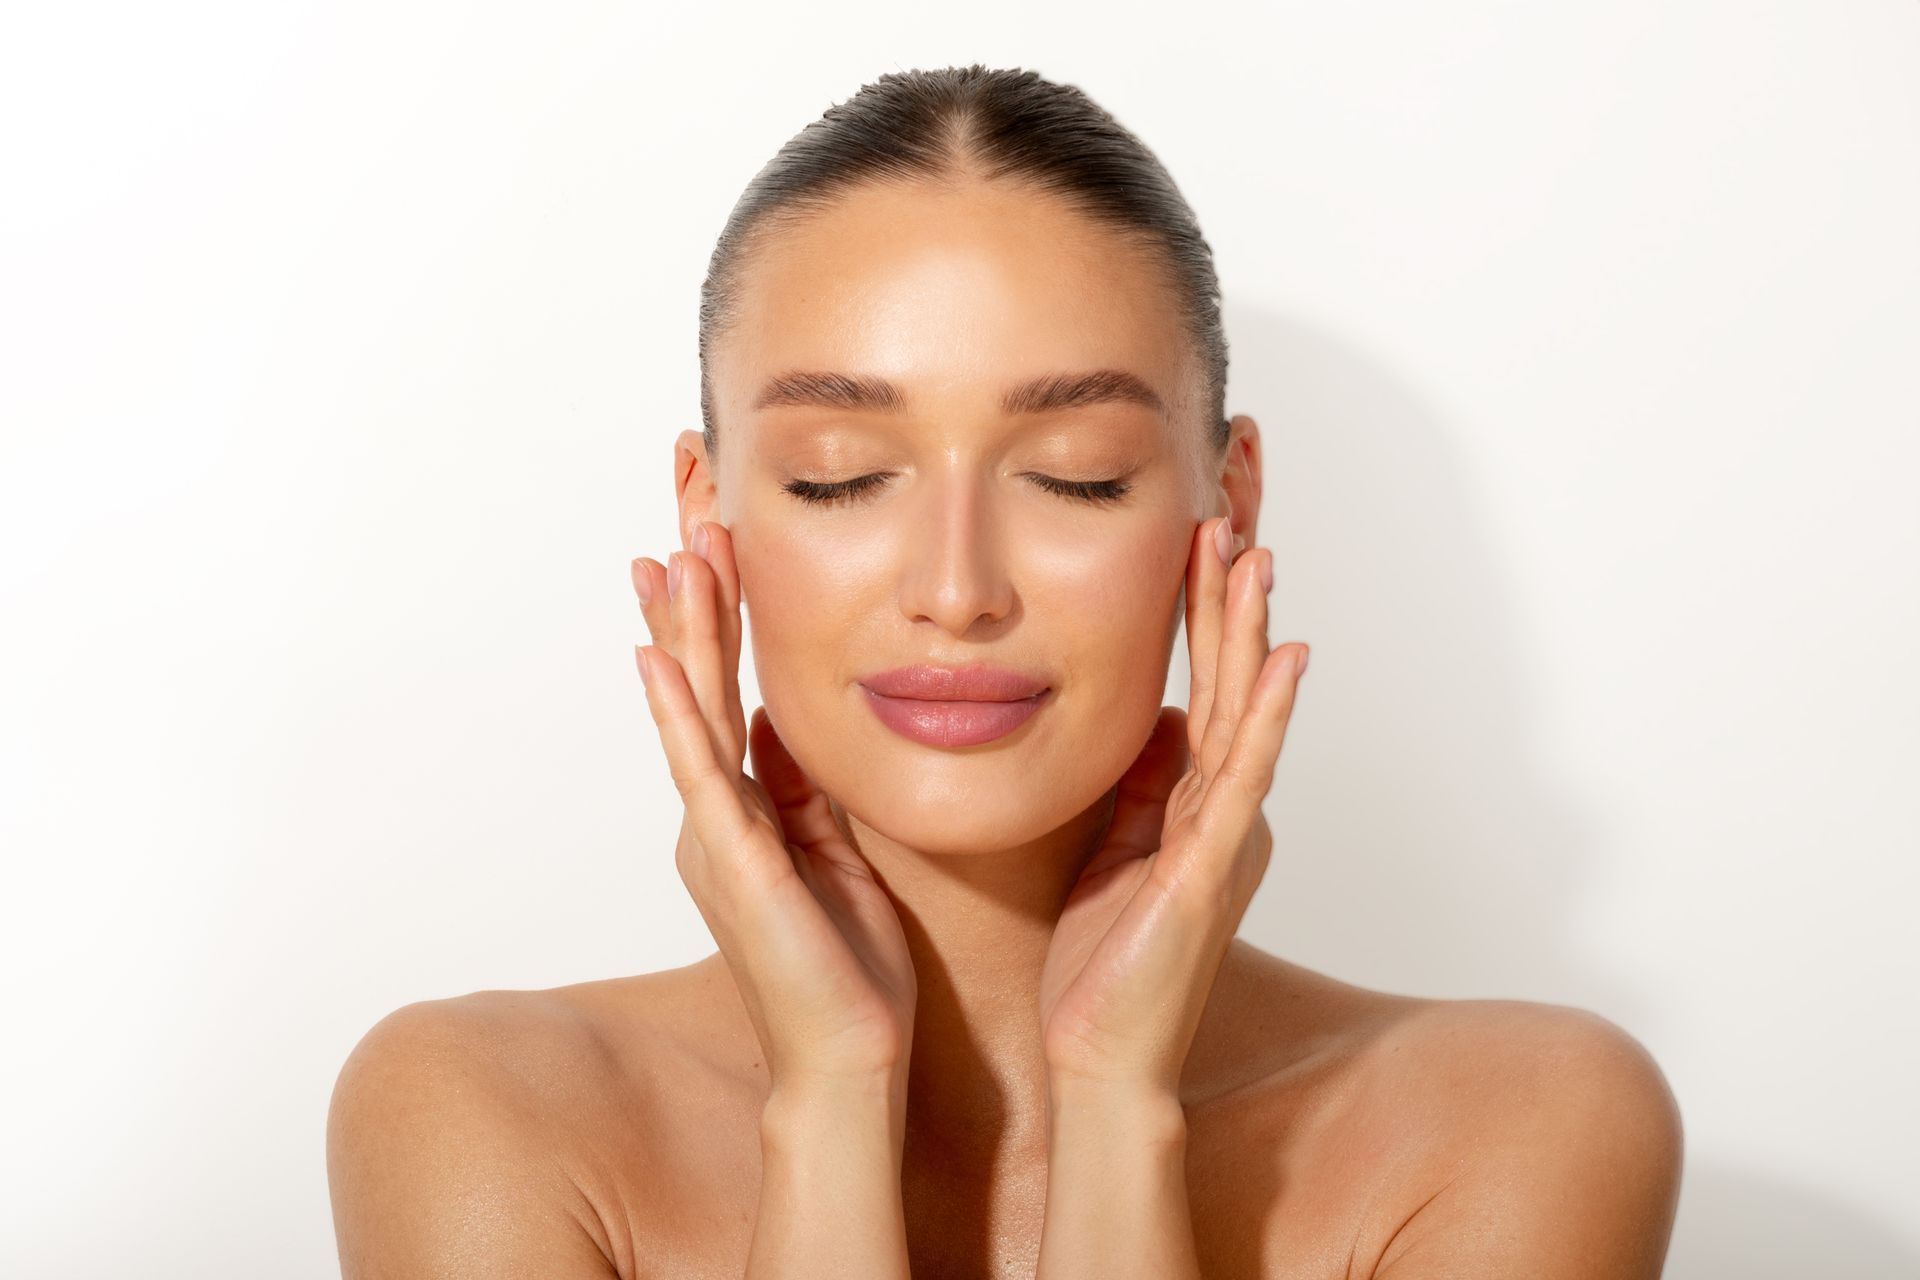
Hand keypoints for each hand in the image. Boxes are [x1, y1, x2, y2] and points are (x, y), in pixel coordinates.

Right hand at [633, 520, 916, 1090]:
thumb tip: (787, 725)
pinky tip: (657, 660)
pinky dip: (676, 714)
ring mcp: (717, 837)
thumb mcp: (836, 851)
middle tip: (684, 512)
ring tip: (673, 553)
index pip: (726, 689)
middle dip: (692, 597)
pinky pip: (702, 774)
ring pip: (691, 712)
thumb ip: (805, 790)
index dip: (717, 614)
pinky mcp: (733, 863)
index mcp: (745, 811)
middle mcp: (717, 815)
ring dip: (683, 632)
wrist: (849, 1060)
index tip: (711, 538)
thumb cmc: (851, 967)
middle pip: (697, 683)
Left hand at [1037, 516, 1306, 1095]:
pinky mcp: (1210, 867)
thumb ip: (1137, 785)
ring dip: (1247, 632)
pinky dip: (1264, 715)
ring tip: (1255, 555)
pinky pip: (1240, 777)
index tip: (1196, 538)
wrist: (1099, 1059)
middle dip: (1226, 598)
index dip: (1199, 615)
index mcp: (1193, 805)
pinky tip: (1282, 657)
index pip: (1199, 687)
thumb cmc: (1098, 966)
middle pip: (1226, 682)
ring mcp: (1221, 836)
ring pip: (1240, 712)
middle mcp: (1219, 810)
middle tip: (1228, 515)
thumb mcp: (1110, 848)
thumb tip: (1152, 718)